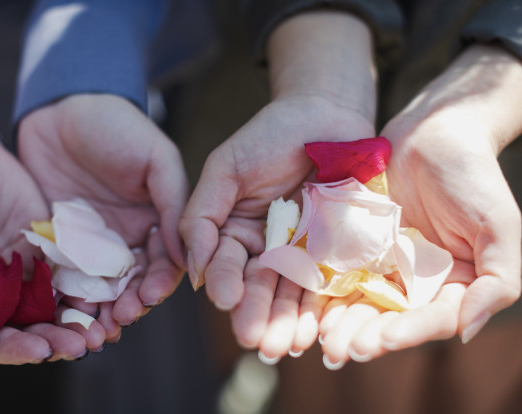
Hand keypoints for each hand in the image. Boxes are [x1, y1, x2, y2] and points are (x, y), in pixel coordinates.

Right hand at [0, 128, 105, 363]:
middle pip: (34, 328)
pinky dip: (85, 285)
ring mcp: (27, 269)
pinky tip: (102, 293)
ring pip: (57, 304)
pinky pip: (70, 269)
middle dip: (57, 340)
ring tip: (97, 329)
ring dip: (76, 320)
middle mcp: (0, 293)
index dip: (18, 351)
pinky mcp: (48, 244)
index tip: (42, 351)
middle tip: (82, 345)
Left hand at [18, 94, 187, 338]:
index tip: (148, 297)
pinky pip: (63, 274)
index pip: (164, 263)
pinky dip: (64, 296)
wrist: (61, 108)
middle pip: (132, 284)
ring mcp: (92, 243)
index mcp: (156, 221)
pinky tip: (60, 311)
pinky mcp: (59, 241)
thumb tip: (189, 253)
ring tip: (90, 328)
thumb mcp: (156, 158)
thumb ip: (174, 203)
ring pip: (99, 287)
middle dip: (127, 305)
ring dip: (97, 310)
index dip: (158, 284)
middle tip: (117, 321)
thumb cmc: (117, 125)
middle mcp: (126, 238)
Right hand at [180, 11, 377, 359]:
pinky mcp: (334, 252)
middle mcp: (264, 248)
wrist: (325, 115)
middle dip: (256, 314)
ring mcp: (301, 252)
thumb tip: (193, 269)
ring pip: (290, 292)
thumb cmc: (268, 134)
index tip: (227, 300)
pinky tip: (317, 328)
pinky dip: (321, 306)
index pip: (224, 264)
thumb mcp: (224, 169)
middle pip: (257, 287)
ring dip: (286, 320)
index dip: (224, 283)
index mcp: (233, 231)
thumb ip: (202, 215)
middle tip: (256, 340)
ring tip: (286, 345)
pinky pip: (327, 282)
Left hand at [319, 45, 521, 368]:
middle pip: (389, 317)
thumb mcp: (499, 227)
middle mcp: (414, 280)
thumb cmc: (473, 177)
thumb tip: (469, 332)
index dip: (409, 333)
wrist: (432, 132)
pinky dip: (323, 292)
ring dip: (339, 322)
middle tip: (340, 350)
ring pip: (358, 300)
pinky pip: (336, 272)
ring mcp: (381, 264)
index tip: (384, 340)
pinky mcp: (353, 245)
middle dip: (364, 335)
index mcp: (452, 284)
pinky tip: (308, 307)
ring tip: (321, 338)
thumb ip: (497, 280)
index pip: (431, 318)